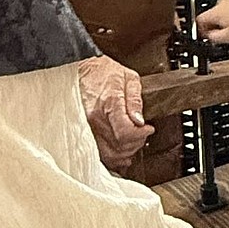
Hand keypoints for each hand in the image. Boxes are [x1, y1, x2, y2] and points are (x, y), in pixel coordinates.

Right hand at [78, 55, 152, 170]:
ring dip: (125, 152)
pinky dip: (112, 157)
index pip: (125, 132)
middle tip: (143, 133)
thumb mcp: (128, 77)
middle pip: (119, 145)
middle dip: (136, 142)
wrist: (80, 70)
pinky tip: (120, 151)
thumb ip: (136, 100)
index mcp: (108, 103)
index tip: (148, 129)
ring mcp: (86, 128)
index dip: (141, 134)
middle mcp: (95, 118)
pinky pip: (98, 153)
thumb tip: (140, 120)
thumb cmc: (102, 72)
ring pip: (109, 154)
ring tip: (133, 141)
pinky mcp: (83, 133)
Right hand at [197, 0, 228, 44]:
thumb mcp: (227, 38)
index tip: (205, 35)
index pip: (199, 19)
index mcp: (216, 11)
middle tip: (220, 34)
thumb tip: (208, 36)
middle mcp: (222, 3)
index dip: (201, 29)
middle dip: (213, 25)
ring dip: (223, 20)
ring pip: (220, 11)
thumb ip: (212, 37)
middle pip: (210, 14)